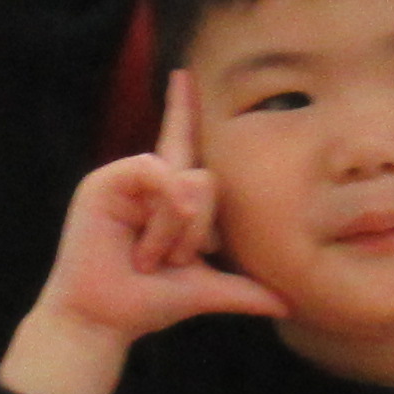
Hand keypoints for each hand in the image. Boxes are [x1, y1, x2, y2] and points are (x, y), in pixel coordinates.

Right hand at [8, 76, 285, 393]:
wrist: (105, 320)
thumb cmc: (147, 302)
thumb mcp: (204, 290)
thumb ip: (244, 289)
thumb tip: (289, 305)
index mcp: (170, 197)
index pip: (184, 142)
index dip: (183, 107)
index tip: (183, 73)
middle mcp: (150, 181)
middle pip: (207, 178)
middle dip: (198, 232)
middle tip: (170, 263)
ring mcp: (126, 179)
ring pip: (186, 180)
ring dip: (176, 232)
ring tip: (150, 260)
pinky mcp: (104, 182)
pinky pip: (154, 173)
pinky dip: (160, 213)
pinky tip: (143, 247)